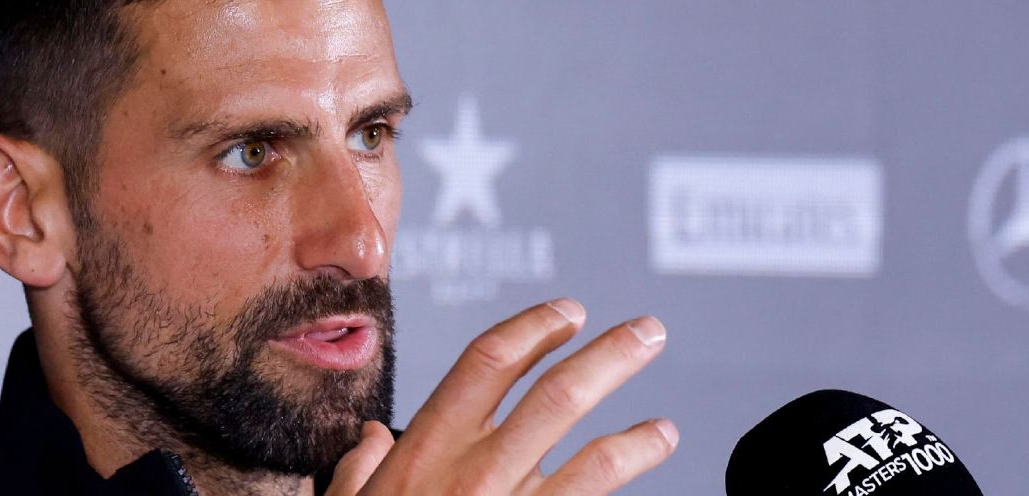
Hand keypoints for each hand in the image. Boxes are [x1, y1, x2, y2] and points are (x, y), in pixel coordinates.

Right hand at [326, 299, 677, 494]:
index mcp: (426, 451)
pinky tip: (651, 456)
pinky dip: (632, 471)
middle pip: (557, 395)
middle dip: (611, 356)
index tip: (567, 313)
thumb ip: (361, 469)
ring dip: (640, 433)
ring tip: (667, 426)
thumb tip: (371, 438)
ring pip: (595, 458)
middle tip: (647, 334)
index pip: (488, 363)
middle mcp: (475, 474)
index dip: (535, 327)